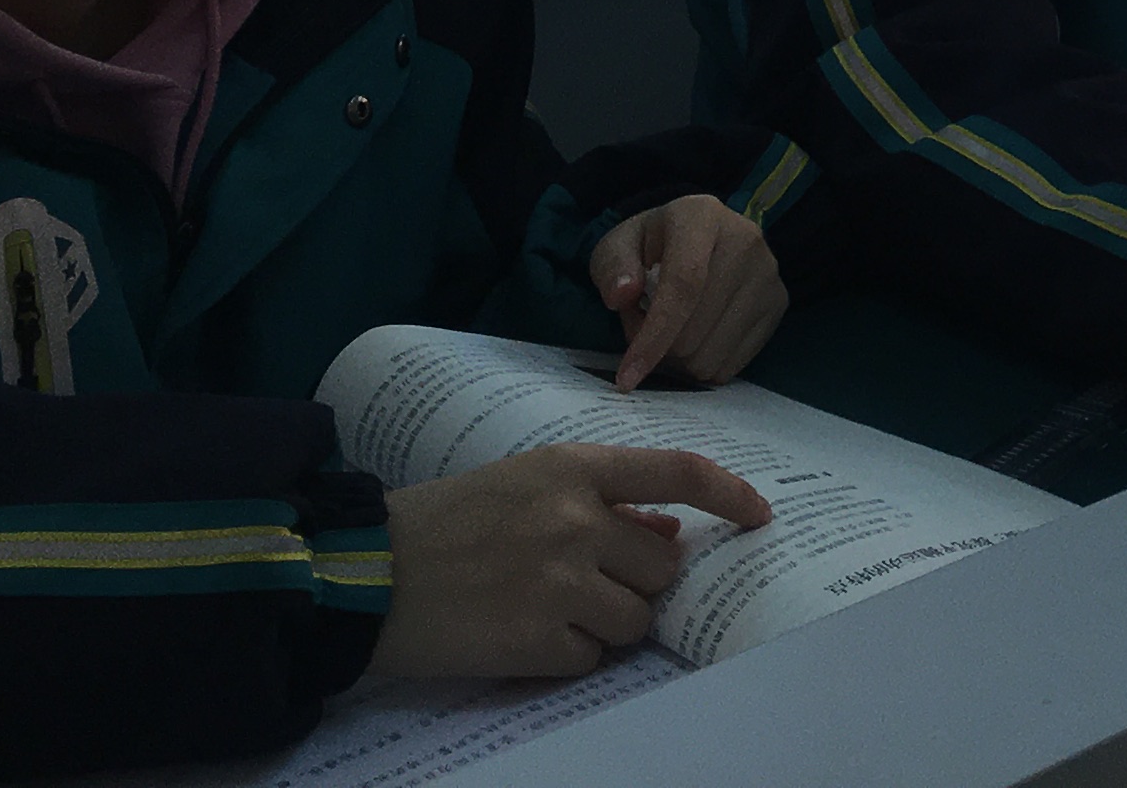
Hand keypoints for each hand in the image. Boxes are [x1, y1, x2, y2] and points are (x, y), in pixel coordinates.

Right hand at [368, 443, 770, 684]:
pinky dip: (569, 656)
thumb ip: (602, 503)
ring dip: (607, 623)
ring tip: (551, 610)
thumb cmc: (447, 521)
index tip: (759, 515)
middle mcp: (574, 520)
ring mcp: (558, 582)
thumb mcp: (525, 485)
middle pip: (661, 566)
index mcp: (571, 468)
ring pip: (636, 618)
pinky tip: (526, 636)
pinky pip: (592, 659)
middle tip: (585, 581)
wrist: (367, 573)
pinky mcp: (535, 641)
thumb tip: (668, 536)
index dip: (729, 494)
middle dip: (637, 581)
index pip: (676, 472)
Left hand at [587, 196, 788, 390]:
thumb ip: (612, 267)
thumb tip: (622, 295)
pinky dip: (704, 365)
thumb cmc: (651, 247)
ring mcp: (768, 274)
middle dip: (660, 347)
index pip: (684, 283)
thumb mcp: (617, 247)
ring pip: (711, 355)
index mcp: (701, 216)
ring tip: (673, 329)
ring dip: (680, 360)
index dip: (654, 335)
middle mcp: (746, 240)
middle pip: (695, 329)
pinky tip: (698, 336)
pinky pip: (731, 366)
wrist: (698, 240)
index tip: (627, 376)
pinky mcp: (779, 303)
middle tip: (645, 328)